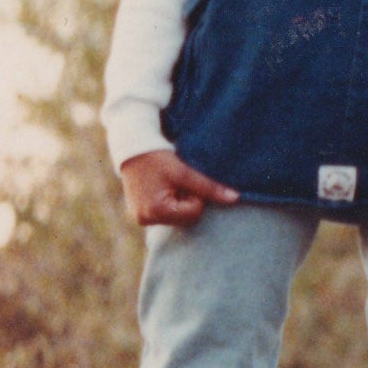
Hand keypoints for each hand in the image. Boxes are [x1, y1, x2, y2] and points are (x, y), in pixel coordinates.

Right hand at [120, 150, 239, 226]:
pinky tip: (160, 188)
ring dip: (178, 201)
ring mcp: (140, 218)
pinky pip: (164, 214)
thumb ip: (210, 188)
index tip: (183, 180)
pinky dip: (168, 202)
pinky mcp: (139, 214)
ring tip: (167, 183)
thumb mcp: (185, 172)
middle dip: (187, 200)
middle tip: (176, 182)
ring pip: (176, 217)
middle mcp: (145, 219)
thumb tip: (235, 198)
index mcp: (156, 211)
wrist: (132, 148)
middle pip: (185, 218)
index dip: (195, 195)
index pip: (194, 213)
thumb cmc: (159, 158)